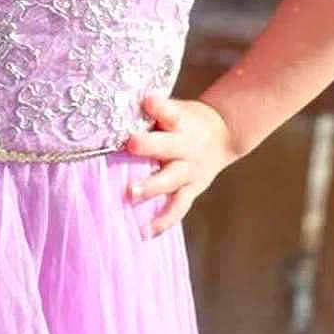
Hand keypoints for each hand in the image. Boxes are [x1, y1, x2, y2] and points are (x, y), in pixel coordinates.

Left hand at [124, 90, 239, 236]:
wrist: (223, 134)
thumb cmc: (182, 120)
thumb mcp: (174, 109)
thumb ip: (150, 114)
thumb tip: (110, 111)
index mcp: (179, 121)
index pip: (170, 111)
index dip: (159, 106)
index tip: (147, 100)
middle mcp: (185, 145)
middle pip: (168, 145)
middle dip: (150, 146)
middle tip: (131, 144)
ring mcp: (189, 170)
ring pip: (171, 179)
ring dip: (152, 187)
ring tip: (131, 194)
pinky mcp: (191, 190)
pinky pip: (177, 207)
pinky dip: (162, 222)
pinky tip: (143, 232)